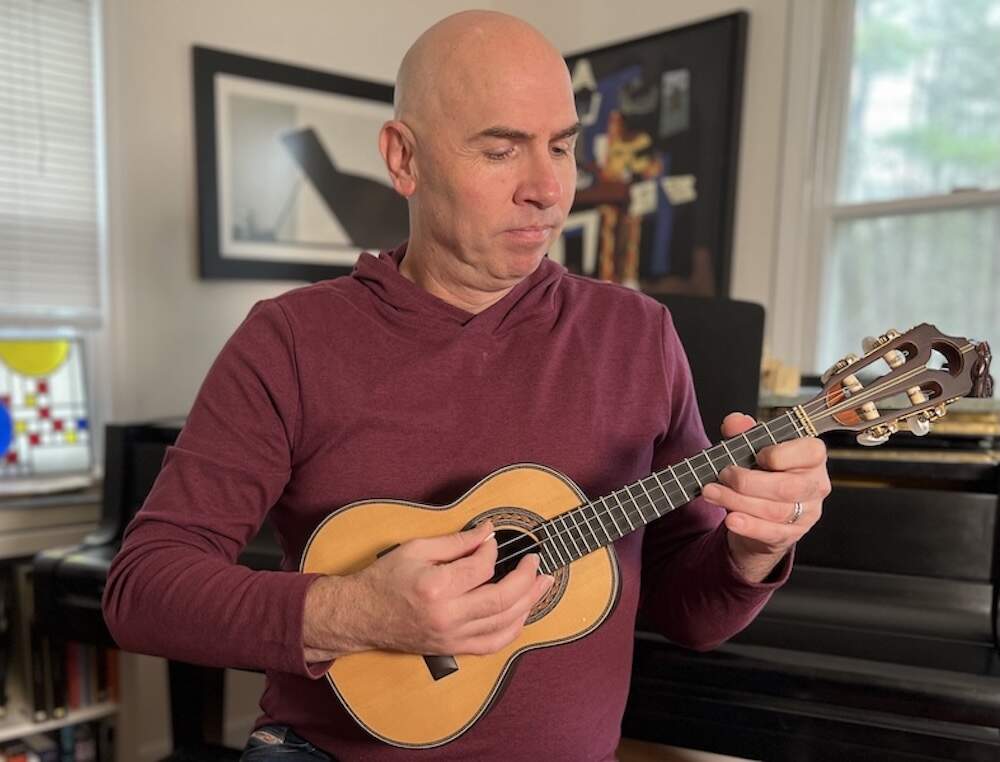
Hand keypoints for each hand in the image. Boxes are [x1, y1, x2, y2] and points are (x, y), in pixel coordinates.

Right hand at [304, 521, 553, 660]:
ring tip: (542, 584)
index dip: (493, 550)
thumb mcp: (416, 548)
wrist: (362, 616)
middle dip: (526, 578)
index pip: (481, 567)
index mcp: (436, 587)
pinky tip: (523, 612)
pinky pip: (492, 644)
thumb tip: (488, 531)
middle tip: (536, 561)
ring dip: (529, 603)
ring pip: (503, 624)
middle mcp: (447, 616)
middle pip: (502, 598)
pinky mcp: (453, 649)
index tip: (493, 539)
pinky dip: (513, 629)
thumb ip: (456, 541)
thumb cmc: (385, 579)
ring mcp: (451, 637)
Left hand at [700, 413, 829, 581]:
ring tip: (712, 492)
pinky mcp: (791, 535)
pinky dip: (749, 526)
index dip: (783, 454)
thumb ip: (745, 433)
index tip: (758, 455)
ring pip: (776, 511)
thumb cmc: (762, 473)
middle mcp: (815, 486)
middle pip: (787, 487)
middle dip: (749, 481)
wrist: (759, 512)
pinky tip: (731, 519)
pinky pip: (771, 532)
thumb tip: (735, 422)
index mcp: (812, 458)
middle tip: (722, 474)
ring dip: (738, 501)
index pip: (811, 452)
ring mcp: (807, 513)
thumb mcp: (753, 449)